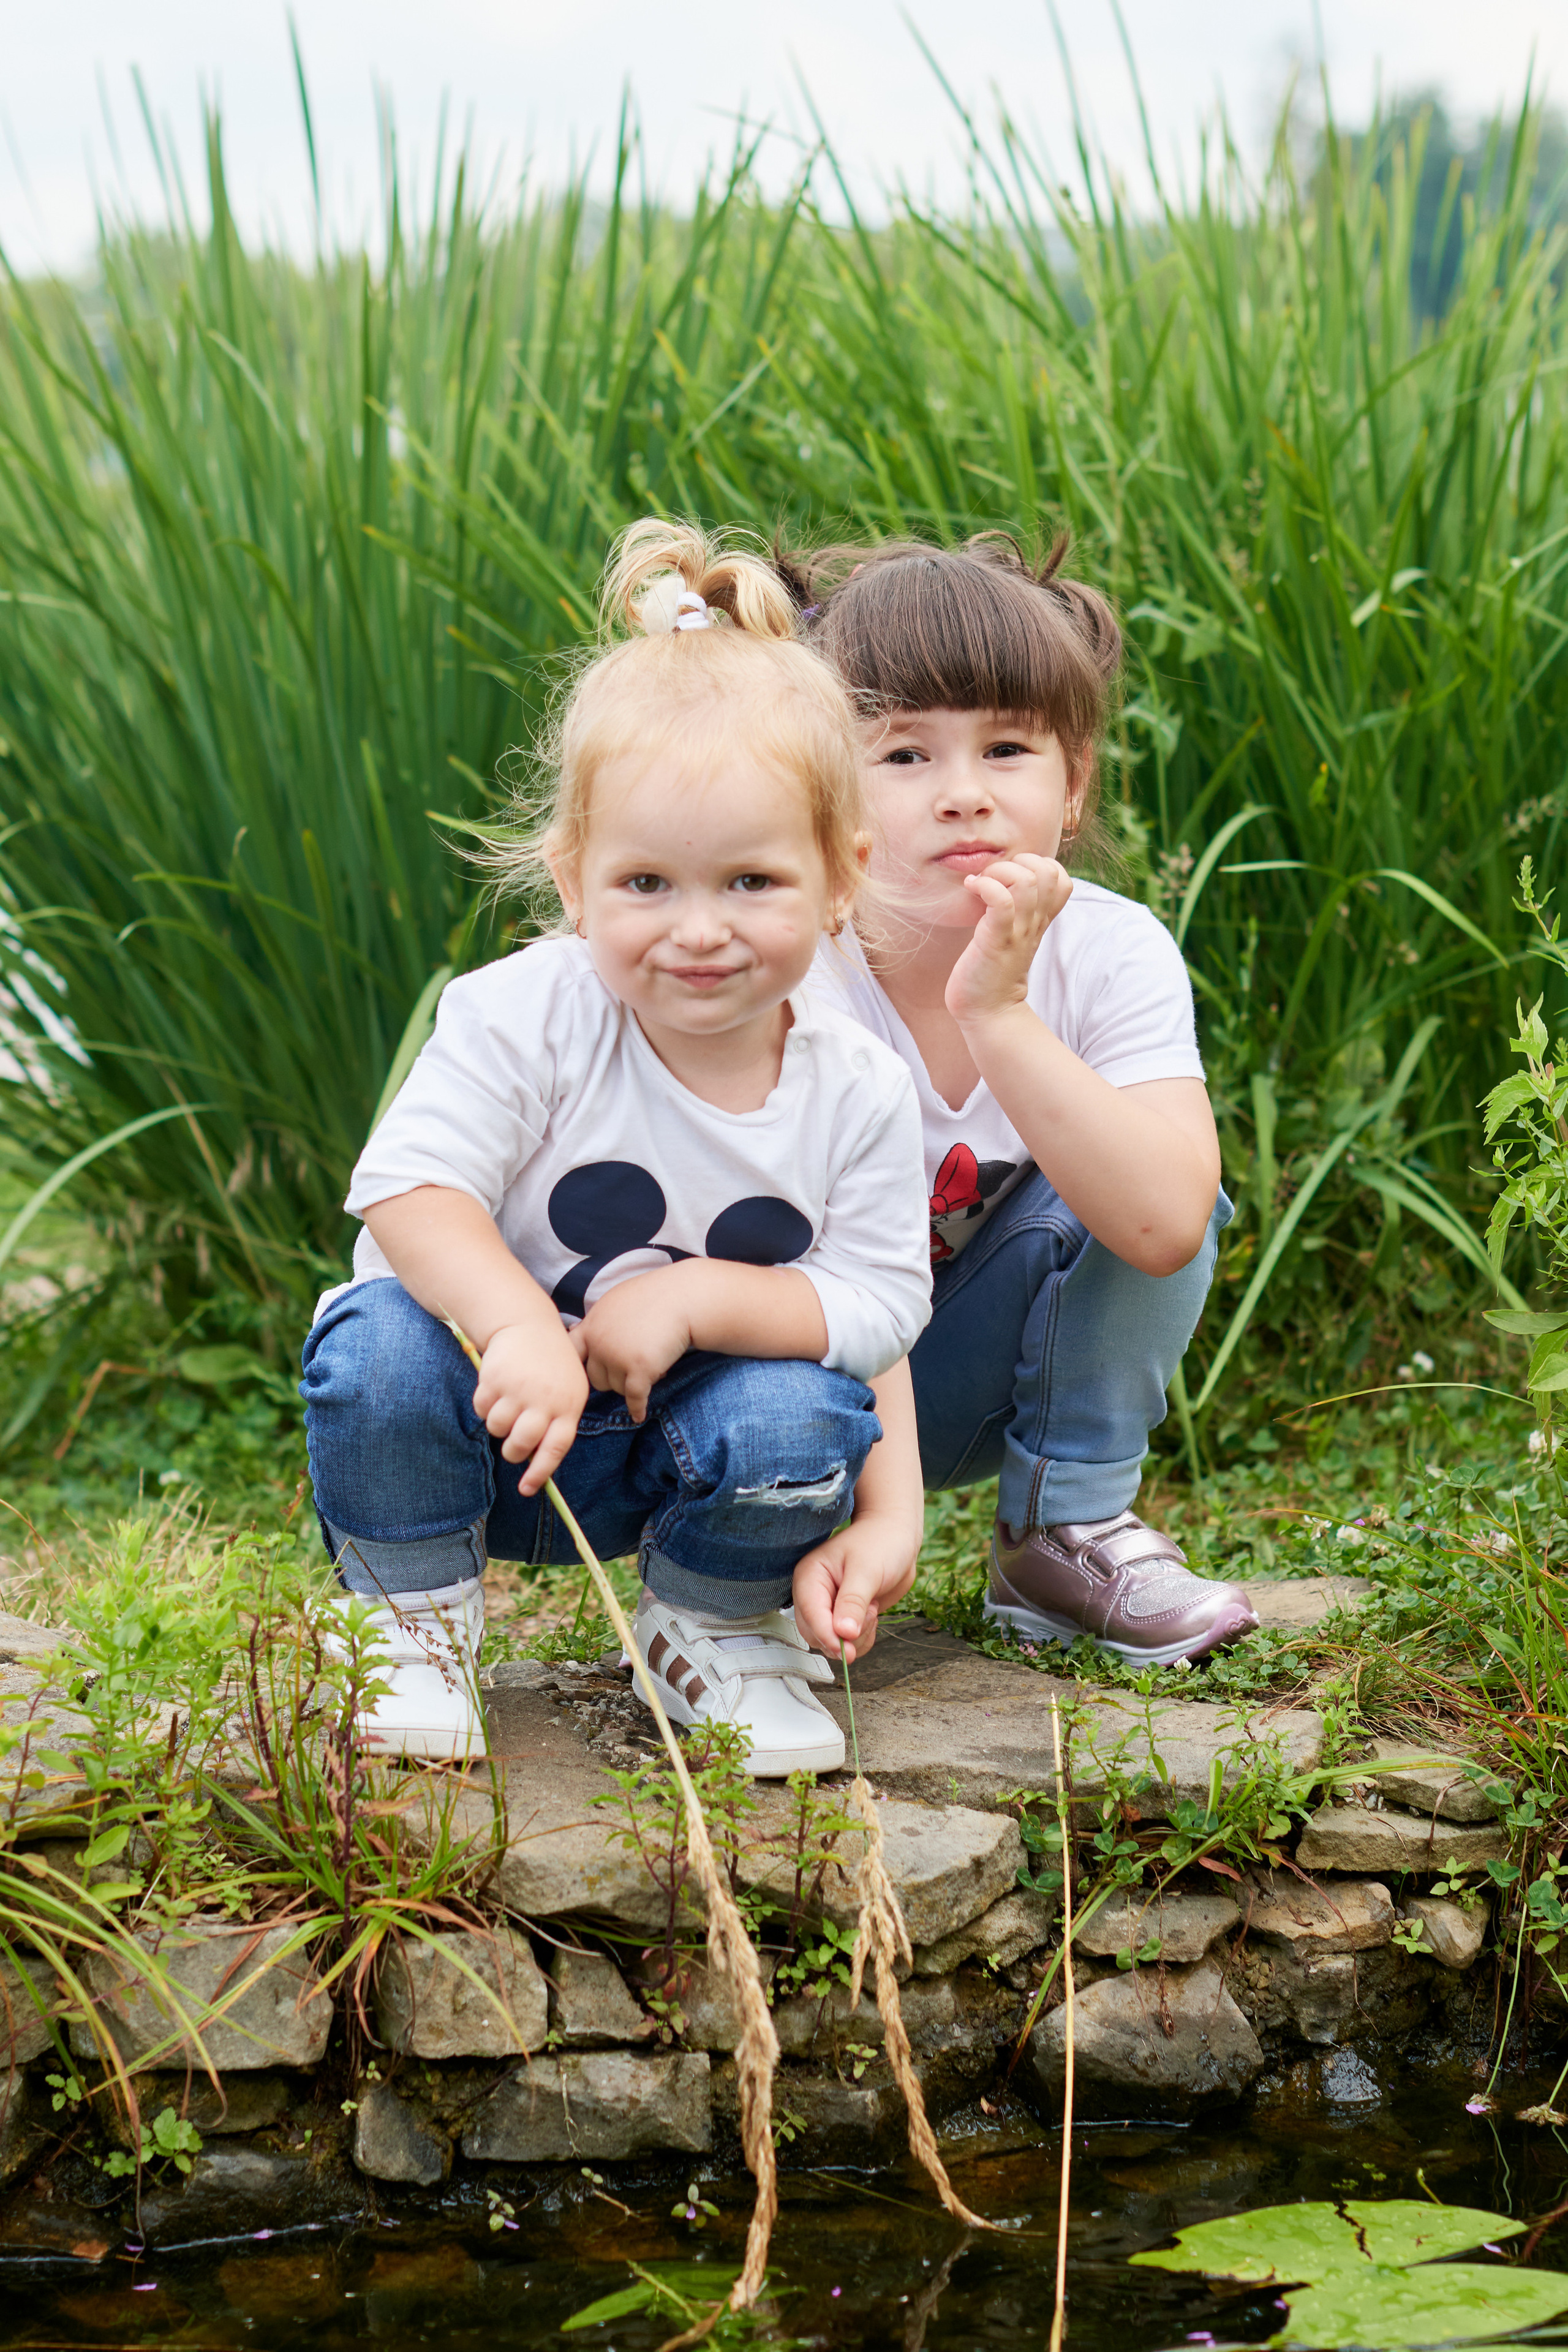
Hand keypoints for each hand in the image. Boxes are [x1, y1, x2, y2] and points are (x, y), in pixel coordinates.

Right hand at [472, 1322, 588, 1496]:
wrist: (528, 1324)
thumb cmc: (551, 1364)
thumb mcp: (567, 1389)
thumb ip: (557, 1422)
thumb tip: (537, 1462)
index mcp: (568, 1405)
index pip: (555, 1448)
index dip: (540, 1473)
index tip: (526, 1490)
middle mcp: (544, 1400)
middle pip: (520, 1445)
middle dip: (512, 1451)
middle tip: (512, 1443)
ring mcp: (518, 1390)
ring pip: (497, 1429)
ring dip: (497, 1423)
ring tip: (507, 1404)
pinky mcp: (494, 1380)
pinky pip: (481, 1409)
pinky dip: (484, 1404)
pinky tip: (497, 1387)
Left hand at [572, 1266, 696, 1422]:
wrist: (684, 1296)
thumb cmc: (655, 1296)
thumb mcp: (617, 1301)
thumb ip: (599, 1322)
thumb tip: (578, 1333)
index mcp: (592, 1325)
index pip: (572, 1354)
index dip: (576, 1368)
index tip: (582, 1378)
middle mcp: (599, 1342)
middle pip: (596, 1379)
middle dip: (613, 1378)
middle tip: (633, 1370)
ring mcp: (617, 1357)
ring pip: (617, 1389)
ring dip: (632, 1384)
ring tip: (652, 1366)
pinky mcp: (639, 1369)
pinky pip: (635, 1398)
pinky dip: (638, 1409)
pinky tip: (639, 1416)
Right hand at [791, 1511, 920, 1662]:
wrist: (897, 1538)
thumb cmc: (880, 1543)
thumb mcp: (867, 1571)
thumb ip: (853, 1603)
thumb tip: (843, 1633)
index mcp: (810, 1576)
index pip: (810, 1614)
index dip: (827, 1635)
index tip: (847, 1649)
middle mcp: (814, 1594)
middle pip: (815, 1634)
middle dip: (844, 1636)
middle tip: (869, 1616)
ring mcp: (829, 1608)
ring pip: (832, 1643)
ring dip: (857, 1637)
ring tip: (871, 1607)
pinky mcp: (844, 1618)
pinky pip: (848, 1643)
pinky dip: (862, 1639)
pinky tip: (872, 1614)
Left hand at [945, 853, 1072, 1028]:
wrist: (988, 1011)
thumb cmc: (991, 970)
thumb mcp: (1011, 933)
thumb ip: (1014, 909)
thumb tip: (1000, 880)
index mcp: (1039, 918)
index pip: (1060, 877)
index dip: (1037, 864)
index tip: (1009, 876)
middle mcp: (1034, 922)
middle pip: (1049, 871)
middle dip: (1019, 862)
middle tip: (993, 876)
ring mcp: (1018, 930)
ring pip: (1027, 881)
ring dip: (1000, 872)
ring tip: (981, 882)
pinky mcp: (998, 940)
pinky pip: (1002, 901)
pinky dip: (986, 886)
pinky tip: (971, 889)